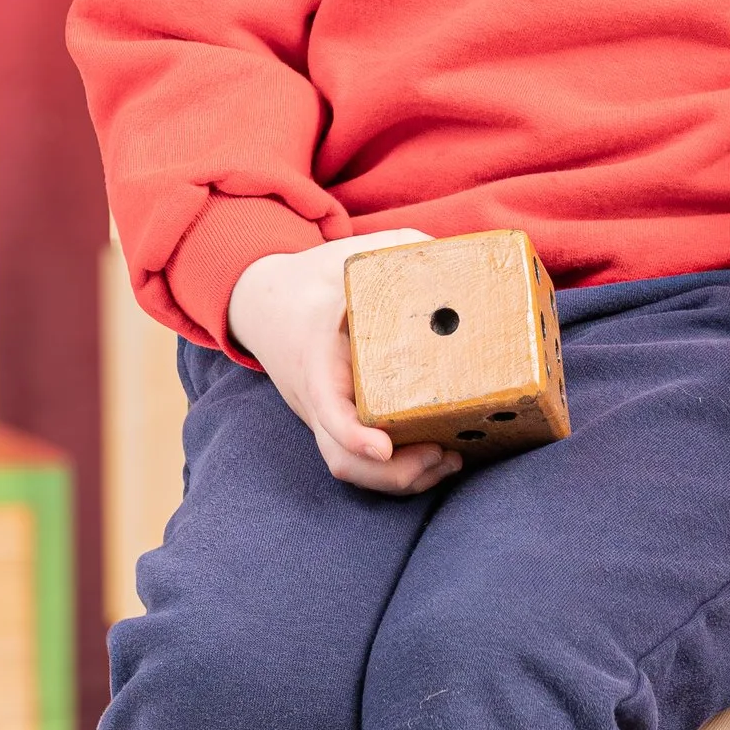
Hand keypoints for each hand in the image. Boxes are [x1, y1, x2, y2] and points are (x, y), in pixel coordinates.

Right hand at [226, 233, 457, 494]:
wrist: (267, 302)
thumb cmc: (315, 277)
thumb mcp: (353, 254)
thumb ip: (405, 250)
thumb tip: (462, 256)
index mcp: (318, 357)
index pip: (327, 405)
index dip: (352, 433)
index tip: (382, 446)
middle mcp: (318, 397)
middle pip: (342, 458)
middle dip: (393, 472)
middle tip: (442, 453)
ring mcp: (326, 417)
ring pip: (352, 469)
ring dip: (402, 479)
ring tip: (451, 460)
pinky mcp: (342, 425)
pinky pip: (362, 464)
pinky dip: (400, 472)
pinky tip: (443, 458)